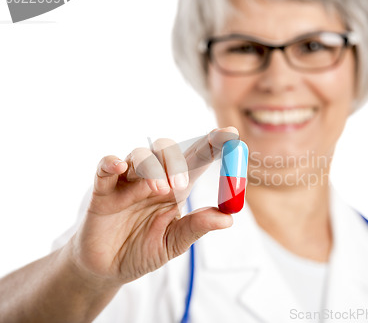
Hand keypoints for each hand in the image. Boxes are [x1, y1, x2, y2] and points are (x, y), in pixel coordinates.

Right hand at [66, 127, 238, 287]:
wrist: (108, 269)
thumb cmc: (143, 250)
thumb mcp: (174, 242)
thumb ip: (197, 226)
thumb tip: (228, 218)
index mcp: (176, 187)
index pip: (197, 158)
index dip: (213, 143)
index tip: (231, 132)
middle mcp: (154, 178)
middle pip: (168, 150)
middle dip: (179, 158)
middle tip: (183, 183)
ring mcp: (128, 182)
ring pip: (140, 155)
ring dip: (152, 167)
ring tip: (159, 190)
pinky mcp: (102, 191)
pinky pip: (104, 168)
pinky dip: (111, 163)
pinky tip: (119, 167)